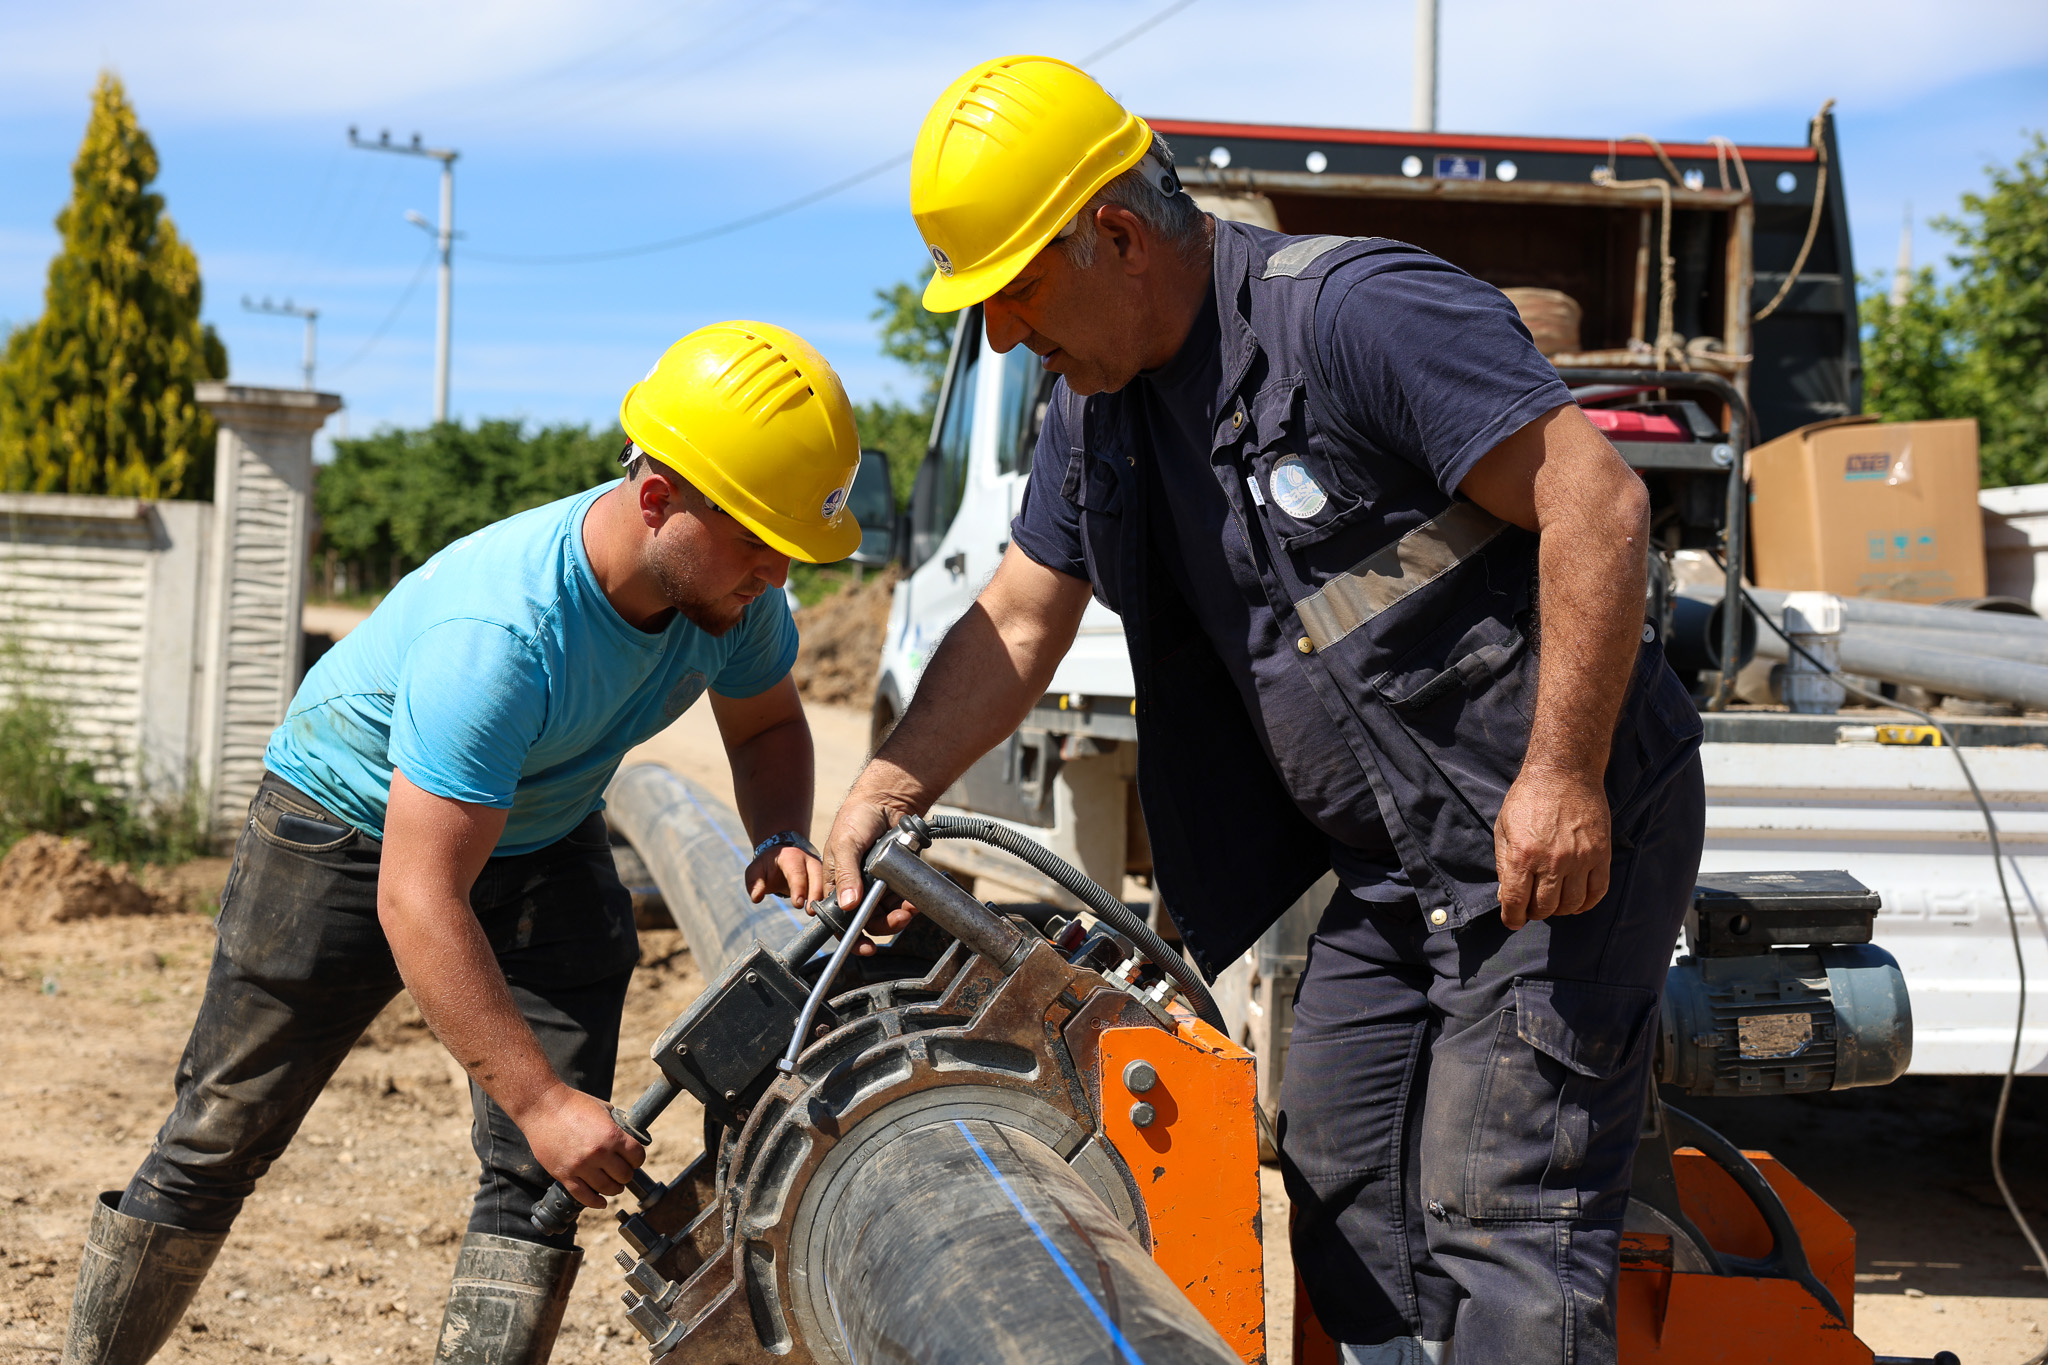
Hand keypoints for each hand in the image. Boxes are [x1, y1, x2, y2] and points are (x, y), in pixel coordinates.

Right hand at [517, 1085, 644, 1209]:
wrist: (542, 1107)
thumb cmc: (573, 1104)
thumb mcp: (604, 1109)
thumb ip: (617, 1126)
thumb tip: (629, 1137)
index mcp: (612, 1135)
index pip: (637, 1157)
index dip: (637, 1159)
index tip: (634, 1160)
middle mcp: (599, 1153)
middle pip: (624, 1176)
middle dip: (626, 1175)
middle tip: (623, 1172)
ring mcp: (581, 1166)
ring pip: (606, 1188)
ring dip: (613, 1189)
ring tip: (613, 1185)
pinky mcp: (564, 1175)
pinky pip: (583, 1196)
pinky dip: (595, 1202)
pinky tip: (601, 1202)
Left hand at [747, 844, 822, 908]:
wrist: (780, 855)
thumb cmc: (767, 866)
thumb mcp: (755, 871)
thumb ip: (754, 883)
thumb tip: (756, 897)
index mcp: (791, 856)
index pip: (796, 872)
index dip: (798, 888)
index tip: (798, 904)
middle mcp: (808, 859)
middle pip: (817, 875)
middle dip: (815, 893)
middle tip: (810, 911)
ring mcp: (818, 867)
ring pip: (825, 881)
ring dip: (823, 897)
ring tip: (819, 913)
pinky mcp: (823, 875)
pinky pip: (829, 886)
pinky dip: (828, 897)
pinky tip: (826, 910)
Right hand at [822, 797, 917, 954]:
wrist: (889, 800)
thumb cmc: (858, 817)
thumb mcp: (846, 843)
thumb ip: (846, 874)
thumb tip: (850, 905)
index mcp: (836, 884)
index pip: (838, 920)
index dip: (851, 937)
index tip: (865, 947)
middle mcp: (856, 888)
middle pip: (867, 921)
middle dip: (884, 925)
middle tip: (900, 918)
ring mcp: (876, 885)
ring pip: (887, 914)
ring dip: (899, 916)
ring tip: (910, 908)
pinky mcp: (895, 879)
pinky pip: (901, 900)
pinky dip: (908, 903)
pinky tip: (914, 900)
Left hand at [1494, 765, 1611, 930]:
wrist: (1564, 773)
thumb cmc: (1528, 799)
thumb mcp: (1503, 829)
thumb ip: (1504, 864)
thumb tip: (1505, 897)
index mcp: (1522, 854)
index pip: (1515, 901)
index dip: (1512, 918)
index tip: (1512, 921)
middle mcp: (1552, 861)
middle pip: (1544, 907)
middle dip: (1534, 913)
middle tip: (1531, 907)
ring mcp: (1579, 859)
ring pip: (1571, 904)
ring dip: (1559, 910)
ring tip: (1553, 902)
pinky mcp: (1600, 854)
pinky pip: (1597, 891)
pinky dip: (1586, 903)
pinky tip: (1577, 901)